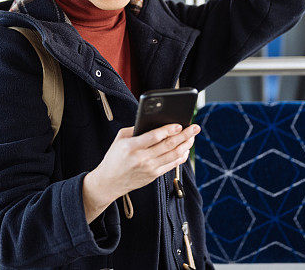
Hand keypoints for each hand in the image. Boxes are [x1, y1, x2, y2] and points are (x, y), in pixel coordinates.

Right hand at [82, 123, 200, 222]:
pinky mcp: (153, 176)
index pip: (154, 137)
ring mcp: (149, 168)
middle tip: (195, 127)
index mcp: (131, 147)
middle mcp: (142, 158)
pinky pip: (171, 165)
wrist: (109, 182)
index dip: (168, 130)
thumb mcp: (119, 139)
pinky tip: (186, 149)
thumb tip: (154, 122)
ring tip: (193, 137)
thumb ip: (135, 129)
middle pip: (168, 145)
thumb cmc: (114, 157)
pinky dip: (181, 157)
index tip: (179, 124)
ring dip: (185, 145)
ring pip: (173, 155)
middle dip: (184, 135)